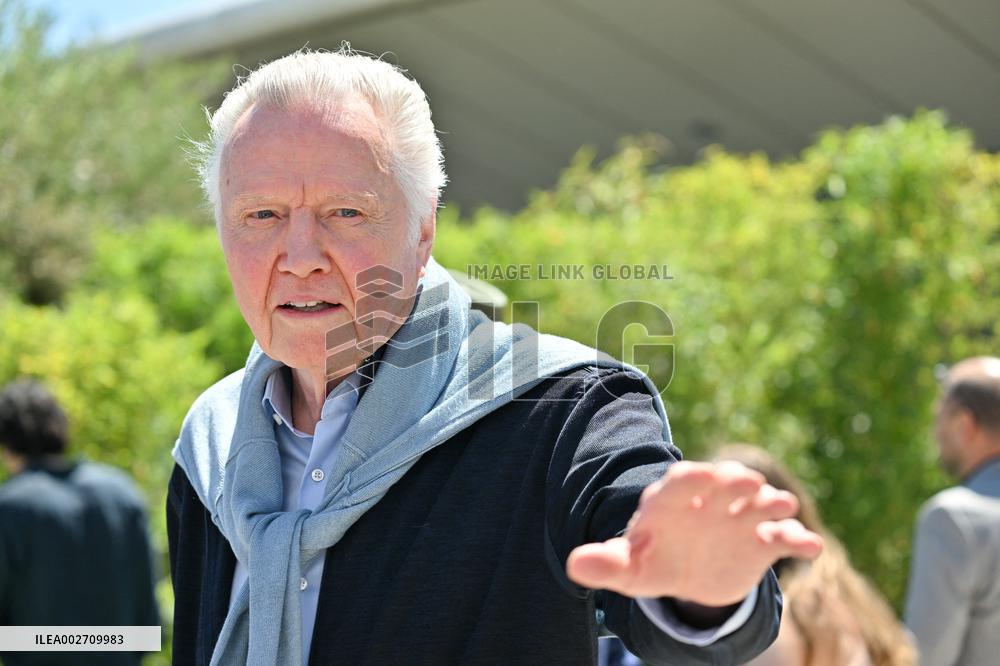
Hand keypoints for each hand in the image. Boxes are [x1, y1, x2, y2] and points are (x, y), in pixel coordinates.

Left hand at [566, 460, 822, 606]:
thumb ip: (605, 563)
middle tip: (747, 483)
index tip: (700, 475)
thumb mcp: (628, 568)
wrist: (687, 574)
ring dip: (771, 504)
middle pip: (725, 484)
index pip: (679, 482)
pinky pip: (785, 537)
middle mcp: (710, 502)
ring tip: (782, 507)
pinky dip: (798, 540)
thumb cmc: (652, 561)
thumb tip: (574, 565)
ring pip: (760, 504)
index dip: (689, 479)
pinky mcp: (764, 541)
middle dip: (735, 482)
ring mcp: (740, 519)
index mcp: (672, 502)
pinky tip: (810, 547)